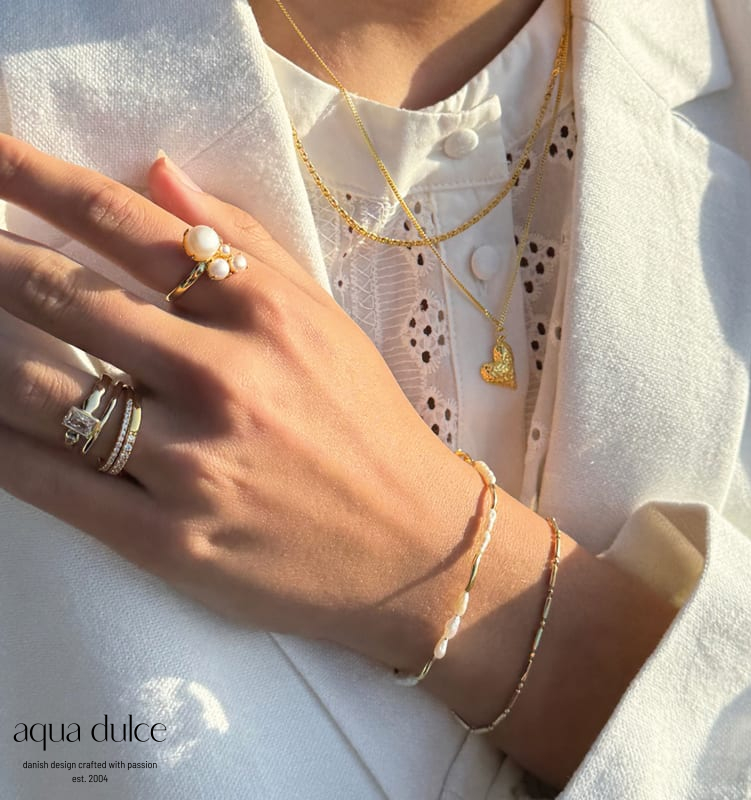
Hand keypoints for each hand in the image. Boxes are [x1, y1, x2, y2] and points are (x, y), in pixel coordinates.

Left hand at [0, 135, 470, 661]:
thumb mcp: (325, 322)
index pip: (124, 225)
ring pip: (39, 391)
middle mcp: (223, 379)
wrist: (412, 544)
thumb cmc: (370, 425)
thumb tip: (158, 175)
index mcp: (264, 314)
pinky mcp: (169, 541)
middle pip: (62, 298)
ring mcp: (192, 465)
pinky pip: (51, 484)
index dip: (33, 179)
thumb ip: (246, 244)